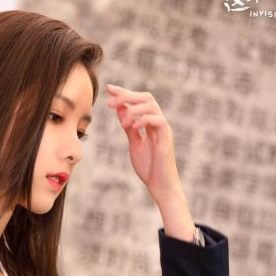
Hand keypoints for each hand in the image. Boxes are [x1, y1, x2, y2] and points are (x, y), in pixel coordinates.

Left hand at [105, 84, 179, 201]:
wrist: (160, 186)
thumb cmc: (149, 167)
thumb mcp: (134, 143)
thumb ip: (129, 126)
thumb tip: (120, 109)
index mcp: (151, 123)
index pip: (139, 101)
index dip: (124, 93)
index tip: (109, 88)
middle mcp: (159, 123)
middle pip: (146, 98)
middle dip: (127, 96)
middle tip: (110, 102)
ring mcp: (164, 131)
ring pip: (152, 106)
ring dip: (133, 110)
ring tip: (122, 123)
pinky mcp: (166, 140)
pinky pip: (159, 121)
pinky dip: (144, 120)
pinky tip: (132, 127)